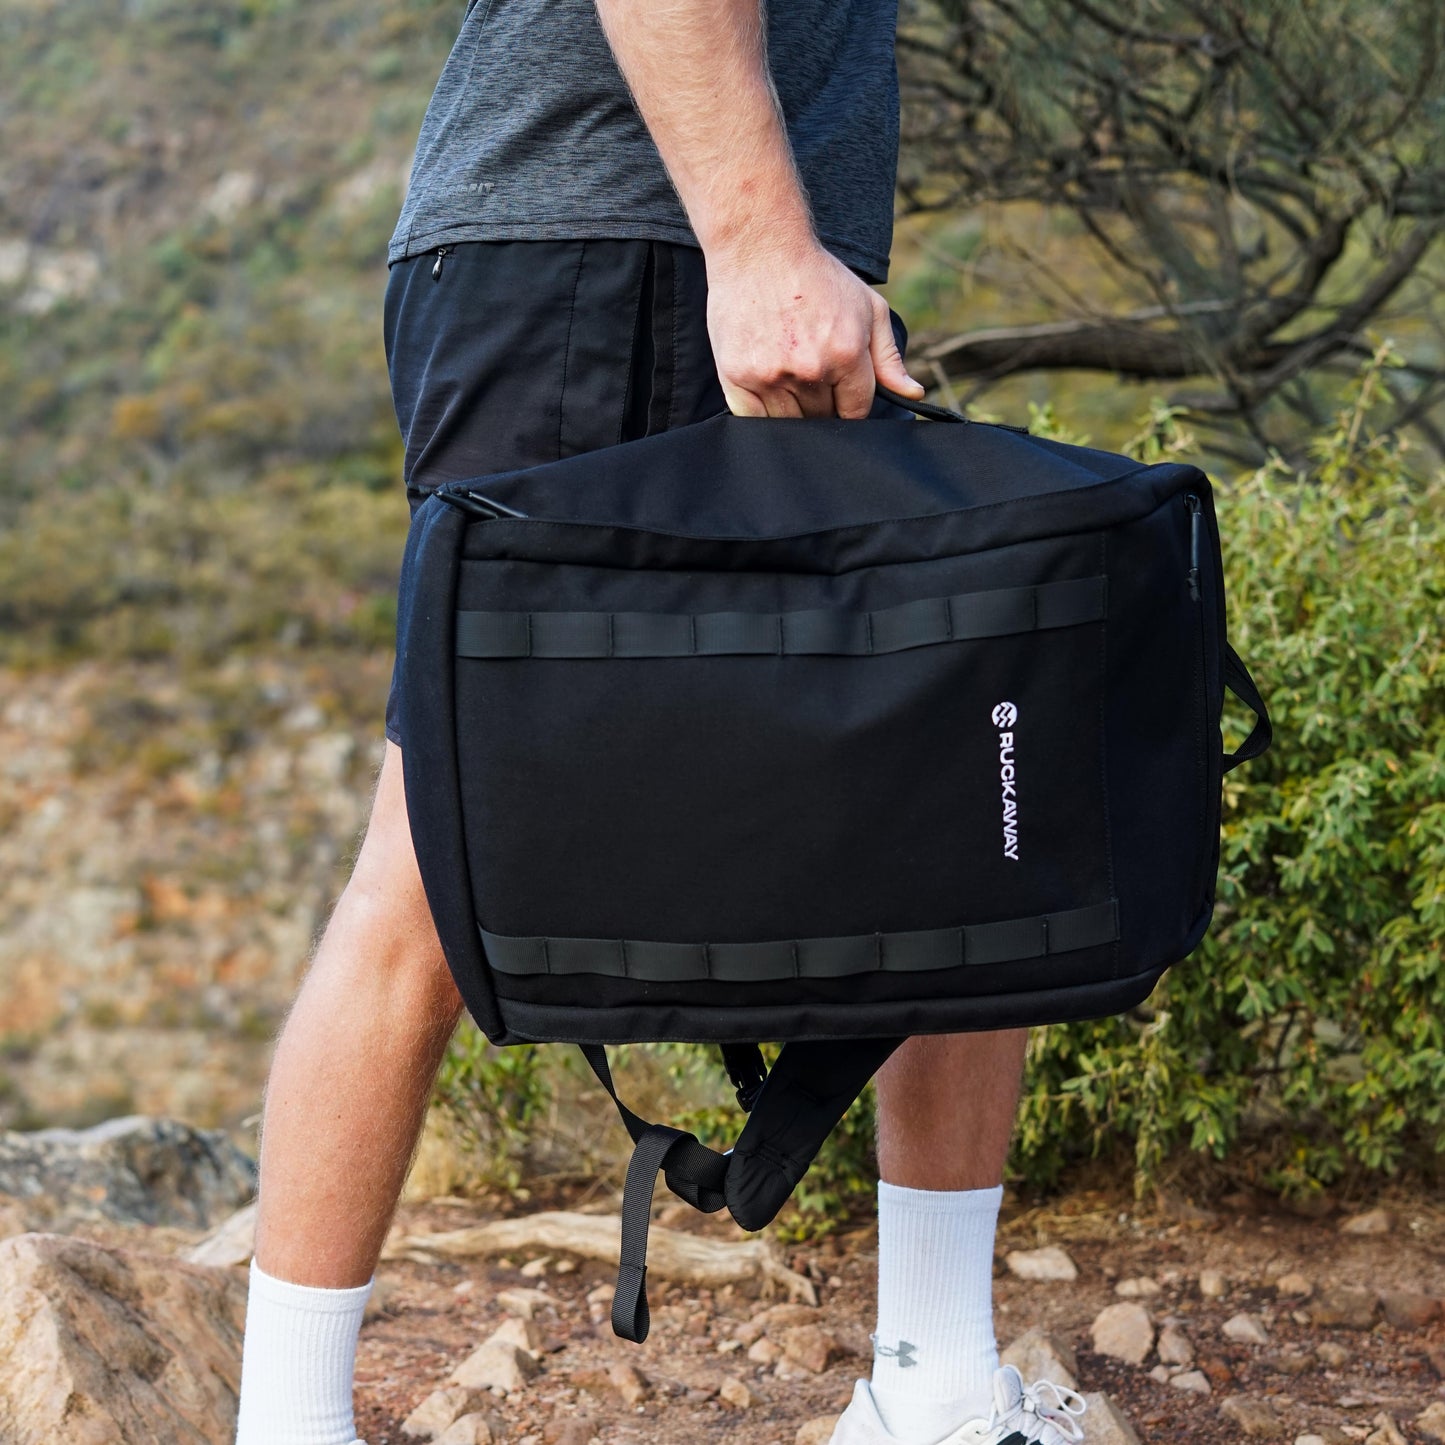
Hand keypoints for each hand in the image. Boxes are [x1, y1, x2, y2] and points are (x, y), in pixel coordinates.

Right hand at [705, 238, 925, 418]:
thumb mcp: (867, 307)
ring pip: (789, 423)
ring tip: (787, 372)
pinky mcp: (737, 376)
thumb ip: (889, 356)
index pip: (855, 411)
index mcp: (846, 353)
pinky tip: (766, 383)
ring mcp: (771, 375)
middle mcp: (810, 368)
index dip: (850, 405)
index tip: (840, 391)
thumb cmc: (816, 276)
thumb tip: (913, 392)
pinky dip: (762, 412)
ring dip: (792, 409)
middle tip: (811, 373)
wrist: (759, 246)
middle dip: (822, 404)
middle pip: (822, 418)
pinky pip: (754, 420)